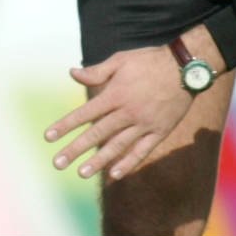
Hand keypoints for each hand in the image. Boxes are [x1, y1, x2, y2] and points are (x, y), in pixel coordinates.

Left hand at [43, 46, 193, 180]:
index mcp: (115, 95)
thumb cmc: (149, 61)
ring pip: (118, 146)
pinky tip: (114, 175)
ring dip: (98, 161)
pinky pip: (142, 151)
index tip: (48, 137)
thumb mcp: (121, 60)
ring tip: (81, 173)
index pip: (85, 114)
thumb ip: (96, 71)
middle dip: (75, 149)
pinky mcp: (160, 131)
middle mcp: (128, 112)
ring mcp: (145, 124)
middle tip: (57, 163)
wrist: (186, 67)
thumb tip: (71, 73)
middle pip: (97, 134)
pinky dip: (129, 163)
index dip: (65, 126)